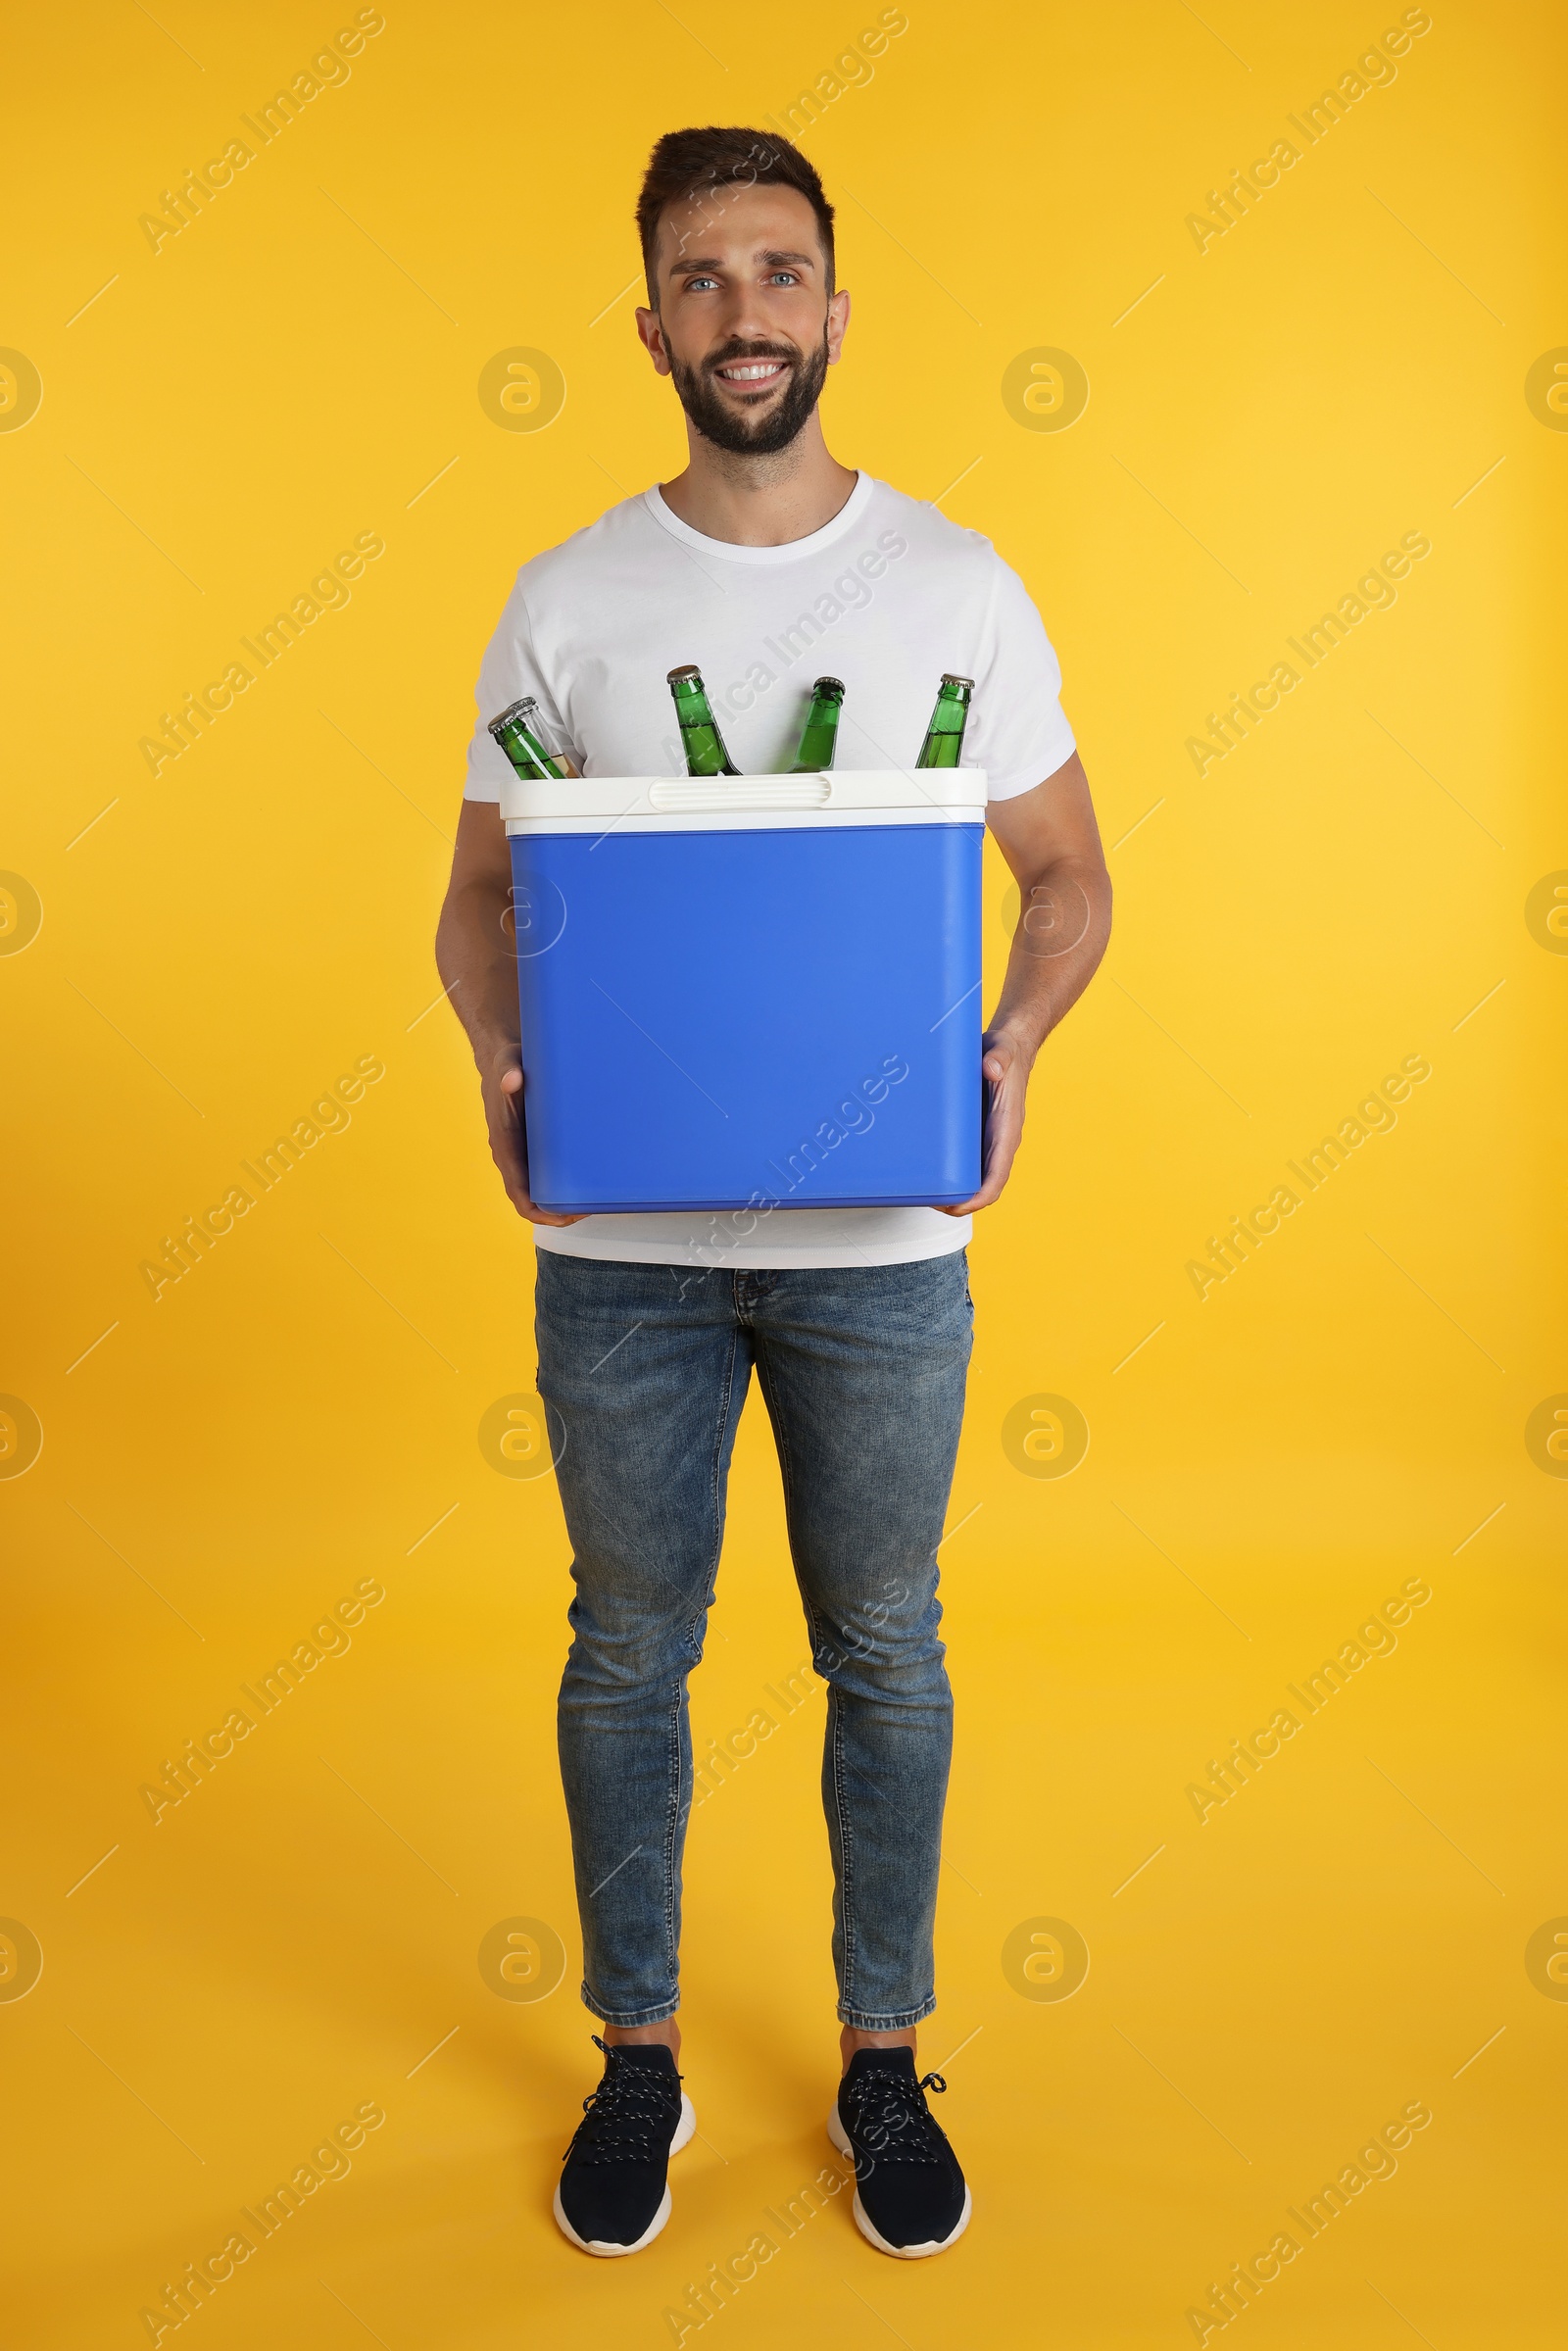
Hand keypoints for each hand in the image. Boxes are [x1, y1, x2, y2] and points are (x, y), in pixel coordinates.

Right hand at [481, 1043, 581, 1225]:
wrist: (506, 1062)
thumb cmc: (507, 1065)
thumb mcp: (506, 1064)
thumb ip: (508, 1071)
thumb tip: (512, 1080)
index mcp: (504, 1145)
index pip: (518, 1191)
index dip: (540, 1211)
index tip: (565, 1216)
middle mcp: (513, 1155)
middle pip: (533, 1198)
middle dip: (559, 1212)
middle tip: (591, 1209)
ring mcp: (525, 1153)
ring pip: (542, 1189)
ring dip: (565, 1201)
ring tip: (595, 1200)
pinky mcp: (537, 1147)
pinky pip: (550, 1173)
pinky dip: (566, 1183)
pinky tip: (590, 1180)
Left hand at [938, 1029, 1032, 1215]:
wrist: (1010, 1049)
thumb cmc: (1006, 1053)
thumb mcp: (1002, 1051)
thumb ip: (999, 1058)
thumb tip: (991, 1069)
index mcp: (1007, 1130)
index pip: (997, 1175)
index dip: (978, 1197)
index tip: (956, 1207)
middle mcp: (999, 1141)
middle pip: (984, 1186)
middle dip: (960, 1202)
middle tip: (929, 1202)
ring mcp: (988, 1141)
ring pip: (975, 1178)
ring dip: (955, 1192)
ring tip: (925, 1194)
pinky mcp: (978, 1135)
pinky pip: (967, 1163)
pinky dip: (952, 1175)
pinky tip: (931, 1174)